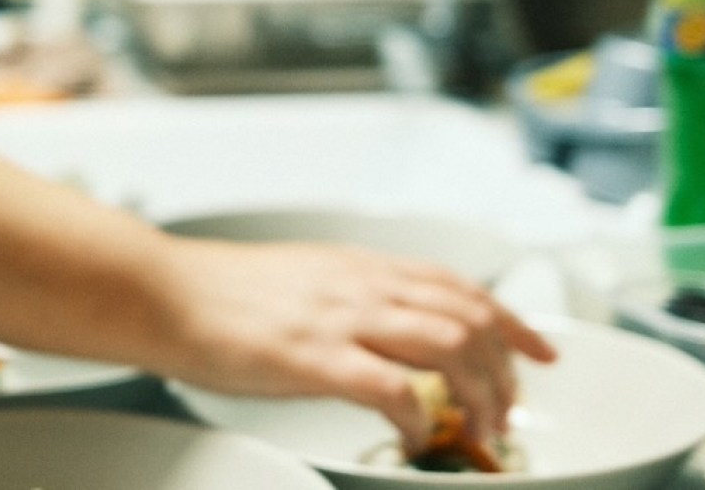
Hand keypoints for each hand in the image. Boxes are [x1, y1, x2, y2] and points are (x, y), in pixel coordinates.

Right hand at [155, 238, 556, 451]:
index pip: (458, 285)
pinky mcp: (314, 358)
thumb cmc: (220, 291)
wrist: (166, 292)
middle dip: (506, 368)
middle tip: (509, 408)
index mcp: (358, 267)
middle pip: (468, 316)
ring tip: (478, 428)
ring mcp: (340, 319)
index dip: (510, 319)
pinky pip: (393, 389)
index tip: (538, 348)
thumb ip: (349, 297)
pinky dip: (418, 418)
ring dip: (478, 393)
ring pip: (448, 345)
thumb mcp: (301, 278)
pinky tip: (414, 438)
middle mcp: (361, 285)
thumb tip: (383, 327)